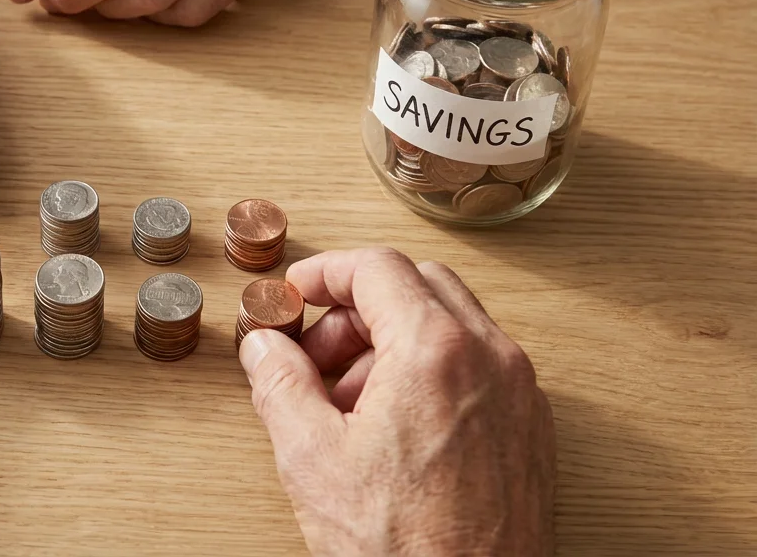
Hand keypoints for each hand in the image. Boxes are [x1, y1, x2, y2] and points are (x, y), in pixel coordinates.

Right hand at [239, 248, 554, 555]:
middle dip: (357, 308)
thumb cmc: (409, 549)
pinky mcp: (531, 428)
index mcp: (436, 351)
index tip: (297, 294)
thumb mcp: (313, 459)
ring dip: (392, 341)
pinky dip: (429, 371)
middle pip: (418, 285)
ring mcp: (521, 393)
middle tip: (316, 353)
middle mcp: (492, 359)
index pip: (377, 267)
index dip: (325, 272)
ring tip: (347, 403)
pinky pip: (477, 367)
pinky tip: (391, 428)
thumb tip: (264, 346)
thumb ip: (280, 384)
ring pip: (451, 324)